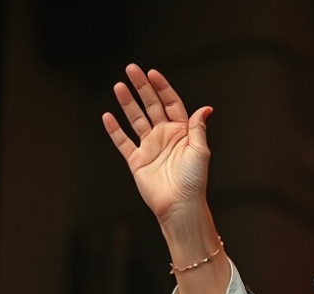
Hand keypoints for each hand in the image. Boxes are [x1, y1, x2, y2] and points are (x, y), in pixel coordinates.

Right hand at [102, 64, 212, 223]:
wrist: (180, 205)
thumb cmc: (194, 180)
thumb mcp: (200, 151)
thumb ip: (197, 128)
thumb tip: (205, 108)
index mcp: (182, 132)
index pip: (170, 103)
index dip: (162, 88)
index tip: (152, 73)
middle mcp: (165, 136)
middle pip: (151, 106)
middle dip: (142, 87)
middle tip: (131, 69)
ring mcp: (150, 147)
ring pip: (136, 119)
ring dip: (127, 103)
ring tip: (118, 86)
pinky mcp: (137, 160)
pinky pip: (123, 142)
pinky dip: (114, 130)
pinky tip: (107, 116)